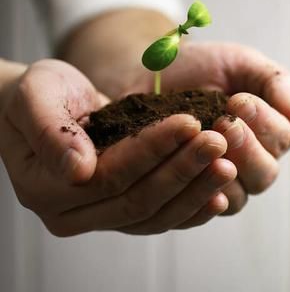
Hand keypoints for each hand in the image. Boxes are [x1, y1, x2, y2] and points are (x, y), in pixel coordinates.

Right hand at [0, 59, 235, 235]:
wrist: (46, 106)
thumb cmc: (38, 96)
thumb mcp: (35, 96)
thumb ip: (50, 130)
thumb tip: (78, 169)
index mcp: (45, 189)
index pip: (110, 175)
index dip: (153, 149)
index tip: (190, 122)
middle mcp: (72, 215)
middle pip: (138, 200)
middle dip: (183, 169)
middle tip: (220, 142)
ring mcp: (100, 219)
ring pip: (156, 216)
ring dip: (195, 190)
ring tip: (228, 164)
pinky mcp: (124, 214)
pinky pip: (162, 220)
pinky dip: (192, 208)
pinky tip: (221, 194)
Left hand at [123, 42, 289, 214]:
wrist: (150, 75)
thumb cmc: (201, 68)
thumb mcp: (242, 63)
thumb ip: (276, 83)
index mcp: (271, 132)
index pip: (282, 137)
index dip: (263, 122)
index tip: (237, 100)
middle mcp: (252, 163)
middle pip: (264, 173)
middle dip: (246, 148)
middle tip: (224, 123)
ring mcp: (222, 184)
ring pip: (238, 196)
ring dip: (222, 172)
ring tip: (205, 144)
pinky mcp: (191, 197)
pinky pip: (200, 210)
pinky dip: (201, 197)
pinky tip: (193, 177)